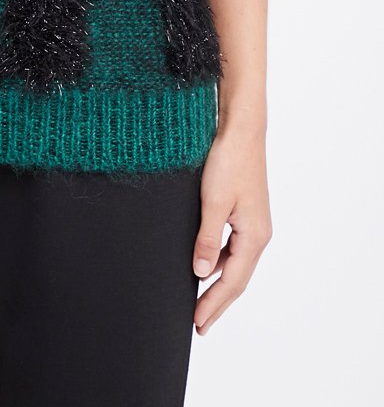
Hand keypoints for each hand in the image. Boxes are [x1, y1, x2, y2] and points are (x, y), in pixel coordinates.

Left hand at [192, 122, 272, 334]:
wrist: (241, 130)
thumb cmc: (229, 161)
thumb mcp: (213, 202)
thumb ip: (207, 239)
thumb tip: (201, 273)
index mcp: (254, 236)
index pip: (232, 281)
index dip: (214, 303)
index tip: (198, 322)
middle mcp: (259, 234)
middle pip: (237, 278)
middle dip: (218, 302)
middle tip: (200, 324)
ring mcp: (254, 223)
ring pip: (235, 264)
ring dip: (219, 283)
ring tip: (201, 301)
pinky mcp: (246, 213)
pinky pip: (233, 248)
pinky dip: (220, 262)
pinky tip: (207, 265)